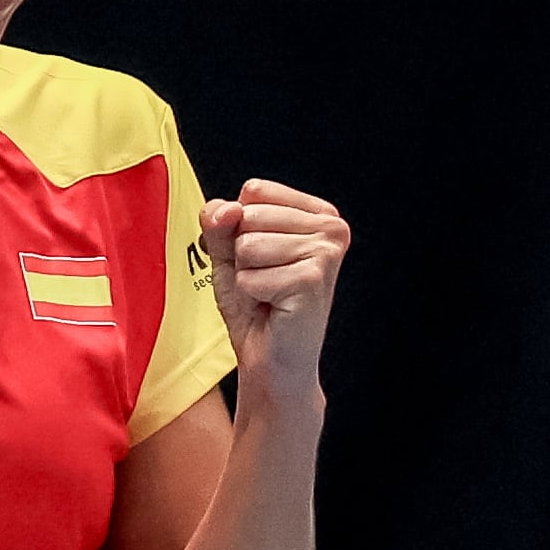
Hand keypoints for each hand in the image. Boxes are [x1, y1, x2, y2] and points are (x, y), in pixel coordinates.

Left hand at [201, 179, 349, 404]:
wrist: (271, 359)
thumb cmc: (256, 305)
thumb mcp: (229, 251)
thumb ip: (220, 220)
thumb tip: (228, 209)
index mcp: (316, 212)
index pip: (254, 190)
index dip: (239, 227)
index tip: (260, 257)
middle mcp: (330, 227)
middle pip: (248, 215)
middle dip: (242, 254)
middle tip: (265, 281)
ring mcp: (325, 252)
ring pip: (247, 244)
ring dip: (247, 276)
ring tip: (269, 294)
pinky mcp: (312, 279)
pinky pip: (250, 275)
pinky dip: (252, 295)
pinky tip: (273, 307)